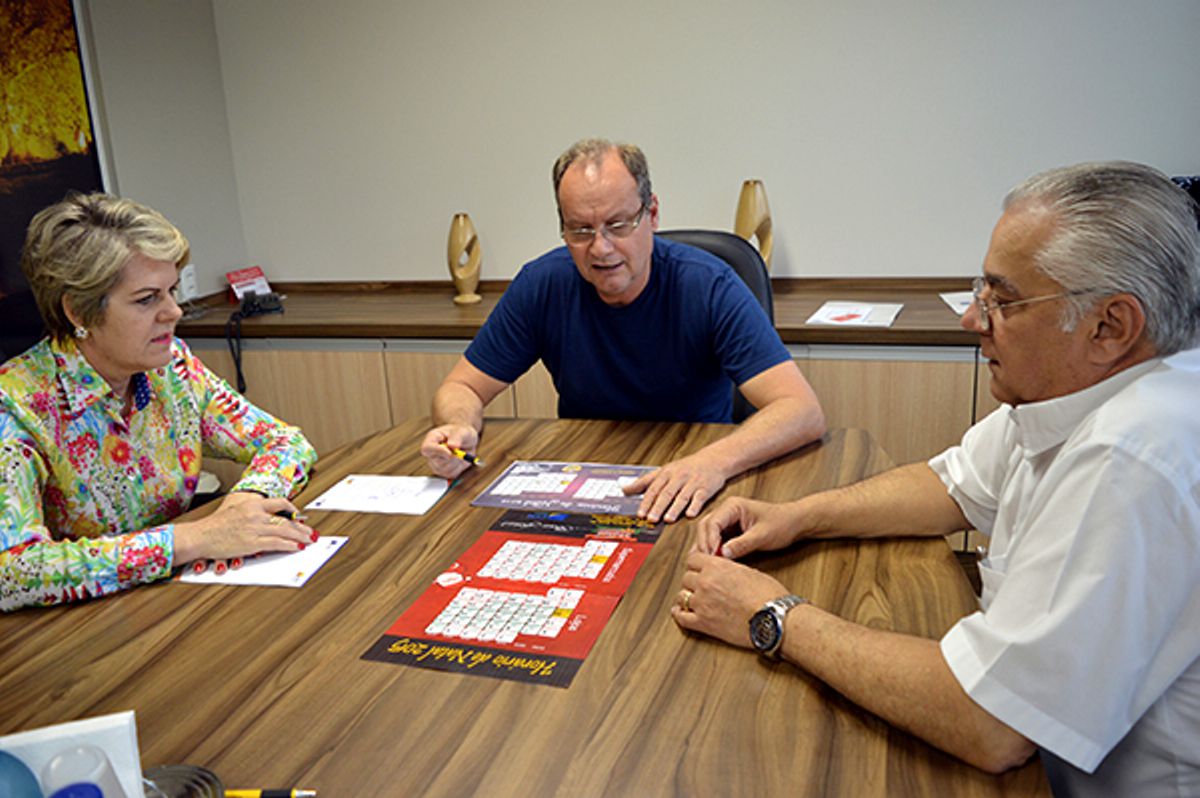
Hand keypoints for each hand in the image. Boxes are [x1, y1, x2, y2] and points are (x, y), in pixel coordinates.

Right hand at [174, 491, 315, 567]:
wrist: (200, 535)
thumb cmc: (215, 525)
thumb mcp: (235, 509)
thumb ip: (252, 511)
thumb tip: (268, 517)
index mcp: (252, 503)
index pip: (279, 503)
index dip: (292, 510)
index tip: (299, 516)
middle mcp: (256, 513)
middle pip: (286, 519)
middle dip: (301, 527)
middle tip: (311, 532)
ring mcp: (255, 528)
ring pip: (285, 531)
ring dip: (300, 536)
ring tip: (308, 540)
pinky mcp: (253, 543)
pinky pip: (277, 543)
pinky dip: (290, 545)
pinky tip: (297, 547)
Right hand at [420, 424, 479, 478]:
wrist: (466, 441)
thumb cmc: (461, 433)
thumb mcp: (461, 432)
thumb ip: (457, 437)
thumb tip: (452, 446)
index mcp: (431, 439)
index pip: (427, 448)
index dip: (438, 452)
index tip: (450, 452)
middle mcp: (431, 453)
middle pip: (438, 463)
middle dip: (453, 458)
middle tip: (460, 450)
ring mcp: (435, 464)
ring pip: (445, 470)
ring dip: (457, 462)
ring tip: (460, 453)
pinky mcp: (443, 472)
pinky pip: (451, 474)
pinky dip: (459, 468)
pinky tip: (460, 460)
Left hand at [623, 452, 727, 522]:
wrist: (712, 459)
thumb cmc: (686, 467)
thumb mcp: (664, 471)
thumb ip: (644, 481)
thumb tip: (625, 490)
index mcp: (666, 474)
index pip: (654, 489)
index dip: (646, 502)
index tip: (640, 514)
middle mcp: (678, 477)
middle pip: (666, 493)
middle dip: (658, 507)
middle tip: (651, 519)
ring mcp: (692, 483)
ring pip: (682, 496)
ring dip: (675, 508)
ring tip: (668, 519)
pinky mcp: (706, 488)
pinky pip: (700, 497)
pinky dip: (695, 505)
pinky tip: (690, 514)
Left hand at [671, 552, 788, 647]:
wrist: (774, 618)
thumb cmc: (769, 595)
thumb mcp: (749, 572)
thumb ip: (730, 569)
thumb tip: (725, 572)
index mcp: (717, 567)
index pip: (693, 559)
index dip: (697, 564)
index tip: (699, 568)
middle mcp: (705, 583)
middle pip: (686, 577)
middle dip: (693, 581)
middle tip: (700, 585)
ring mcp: (702, 603)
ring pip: (681, 596)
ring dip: (687, 596)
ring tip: (693, 599)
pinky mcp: (703, 623)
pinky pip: (681, 617)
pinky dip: (678, 614)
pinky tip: (679, 612)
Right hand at [692, 497, 802, 557]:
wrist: (794, 523)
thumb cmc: (781, 524)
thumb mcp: (762, 536)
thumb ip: (742, 544)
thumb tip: (723, 554)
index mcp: (733, 505)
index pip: (712, 522)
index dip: (709, 540)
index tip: (711, 556)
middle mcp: (726, 510)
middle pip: (705, 527)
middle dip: (704, 544)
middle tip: (705, 562)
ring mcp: (727, 520)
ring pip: (708, 534)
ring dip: (706, 548)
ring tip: (706, 564)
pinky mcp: (730, 530)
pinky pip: (716, 540)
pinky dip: (713, 550)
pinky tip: (713, 562)